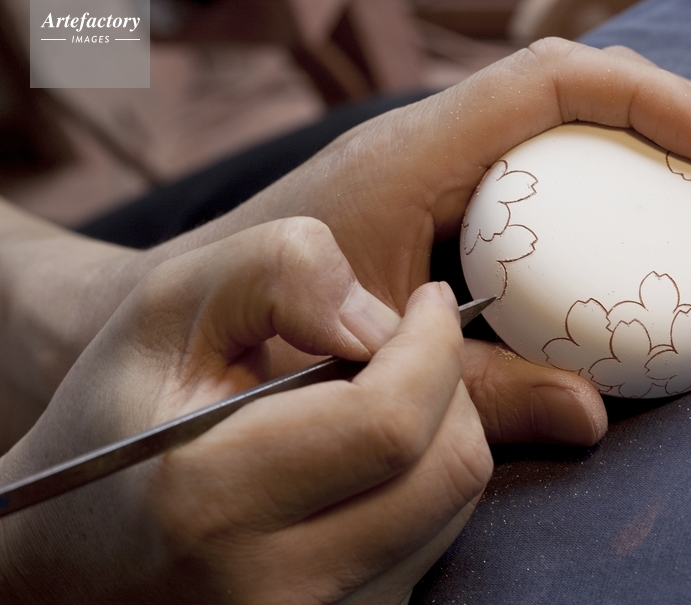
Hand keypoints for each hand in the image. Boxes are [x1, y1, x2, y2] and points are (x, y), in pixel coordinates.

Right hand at [0, 219, 489, 604]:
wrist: (81, 556)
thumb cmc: (114, 426)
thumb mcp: (164, 313)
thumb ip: (272, 273)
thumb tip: (380, 319)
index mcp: (215, 502)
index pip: (391, 423)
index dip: (434, 344)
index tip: (429, 299)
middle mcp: (279, 585)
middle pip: (449, 470)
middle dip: (447, 382)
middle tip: (402, 342)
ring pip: (454, 504)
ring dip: (438, 427)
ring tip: (369, 395)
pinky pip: (434, 535)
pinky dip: (422, 474)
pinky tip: (363, 453)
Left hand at [162, 38, 690, 443]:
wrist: (200, 306)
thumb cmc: (272, 325)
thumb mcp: (381, 363)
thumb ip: (482, 391)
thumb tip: (594, 416)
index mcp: (416, 153)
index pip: (552, 82)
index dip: (652, 101)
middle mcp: (438, 140)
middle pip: (584, 89)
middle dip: (688, 122)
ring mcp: (448, 162)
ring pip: (576, 124)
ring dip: (664, 150)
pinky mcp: (454, 194)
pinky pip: (554, 166)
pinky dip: (618, 185)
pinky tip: (654, 228)